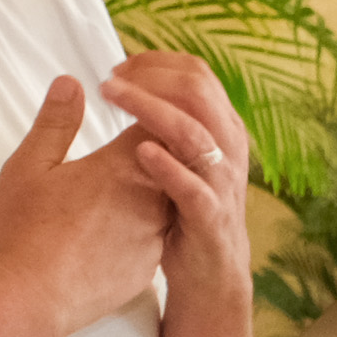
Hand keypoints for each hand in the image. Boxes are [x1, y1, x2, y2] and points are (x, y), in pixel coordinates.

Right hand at [0, 73, 176, 336]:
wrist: (31, 300)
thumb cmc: (25, 229)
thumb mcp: (30, 166)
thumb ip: (55, 121)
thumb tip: (71, 82)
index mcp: (124, 165)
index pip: (157, 123)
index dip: (145, 110)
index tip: (129, 105)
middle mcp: (152, 197)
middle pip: (170, 159)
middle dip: (153, 147)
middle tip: (123, 145)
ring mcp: (156, 233)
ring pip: (166, 198)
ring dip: (152, 187)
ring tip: (116, 187)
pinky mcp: (150, 265)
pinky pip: (156, 234)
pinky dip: (143, 224)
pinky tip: (117, 226)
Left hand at [98, 51, 254, 306]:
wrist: (212, 273)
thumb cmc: (187, 209)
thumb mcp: (183, 156)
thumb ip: (167, 121)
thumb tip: (130, 82)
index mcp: (221, 127)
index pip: (196, 74)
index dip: (156, 63)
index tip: (118, 67)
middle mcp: (228, 147)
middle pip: (197, 92)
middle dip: (150, 78)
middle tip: (109, 82)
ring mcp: (221, 182)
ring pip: (195, 132)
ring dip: (151, 109)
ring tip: (112, 98)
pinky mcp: (210, 217)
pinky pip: (194, 188)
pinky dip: (168, 168)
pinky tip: (141, 152)